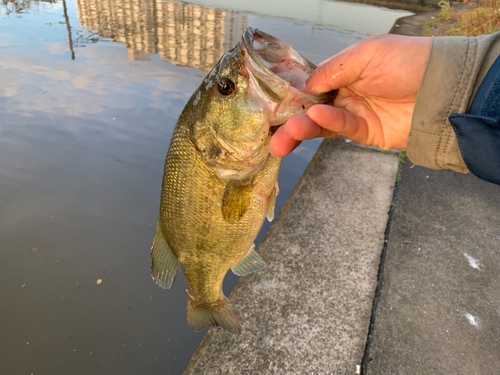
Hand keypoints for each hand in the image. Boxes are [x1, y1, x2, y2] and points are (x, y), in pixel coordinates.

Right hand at [270, 34, 431, 155]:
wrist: (444, 88)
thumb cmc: (409, 61)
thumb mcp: (367, 53)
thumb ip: (333, 69)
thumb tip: (305, 85)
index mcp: (345, 71)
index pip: (311, 84)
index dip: (293, 94)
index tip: (274, 102)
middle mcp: (347, 93)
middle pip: (311, 108)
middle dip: (290, 120)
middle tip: (272, 132)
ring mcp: (355, 114)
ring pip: (321, 124)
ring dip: (302, 128)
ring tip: (285, 133)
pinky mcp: (366, 133)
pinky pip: (341, 128)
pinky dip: (328, 123)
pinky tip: (316, 117)